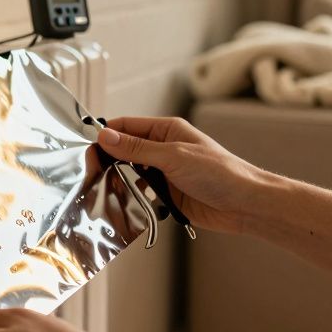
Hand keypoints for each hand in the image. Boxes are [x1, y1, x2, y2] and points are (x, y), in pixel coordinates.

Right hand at [97, 116, 271, 234]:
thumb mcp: (173, 156)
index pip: (127, 126)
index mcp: (167, 130)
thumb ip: (137, 148)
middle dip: (109, 160)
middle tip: (90, 170)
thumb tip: (106, 136)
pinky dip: (131, 198)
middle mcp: (164, 150)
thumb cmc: (220, 172)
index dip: (106, 134)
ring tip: (104, 188)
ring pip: (131, 174)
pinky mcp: (167, 196)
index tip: (86, 146)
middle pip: (125, 151)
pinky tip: (123, 203)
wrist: (244, 205)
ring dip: (120, 181)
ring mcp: (164, 173)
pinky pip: (141, 195)